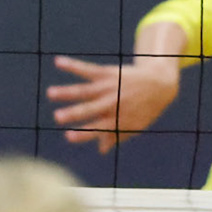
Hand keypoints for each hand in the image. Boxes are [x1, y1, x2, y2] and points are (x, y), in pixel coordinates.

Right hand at [47, 54, 180, 153]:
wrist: (160, 84)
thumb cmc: (145, 108)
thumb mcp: (134, 126)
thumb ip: (116, 136)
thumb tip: (101, 150)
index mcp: (118, 119)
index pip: (98, 128)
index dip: (84, 133)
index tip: (68, 136)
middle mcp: (112, 103)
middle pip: (90, 109)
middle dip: (73, 113)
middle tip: (57, 117)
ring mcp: (109, 87)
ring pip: (85, 90)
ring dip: (67, 91)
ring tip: (50, 93)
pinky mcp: (108, 72)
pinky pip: (87, 69)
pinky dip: (73, 66)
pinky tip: (58, 62)